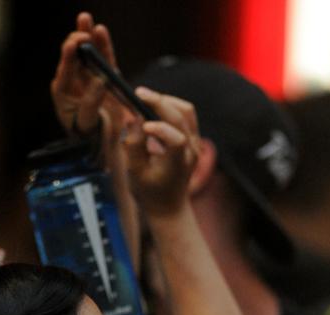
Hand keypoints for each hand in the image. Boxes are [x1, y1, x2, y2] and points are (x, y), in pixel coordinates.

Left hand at [50, 12, 118, 137]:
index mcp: (62, 91)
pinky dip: (103, 47)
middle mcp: (73, 82)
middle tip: (83, 22)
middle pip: (75, 54)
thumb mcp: (87, 124)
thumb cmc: (89, 139)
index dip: (71, 49)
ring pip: (89, 54)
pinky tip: (101, 32)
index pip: (65, 65)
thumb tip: (100, 80)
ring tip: (87, 19)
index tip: (79, 41)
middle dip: (78, 37)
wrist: (100, 149)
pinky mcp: (103, 81)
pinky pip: (104, 61)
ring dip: (89, 36)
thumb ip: (91, 102)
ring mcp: (88, 80)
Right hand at [123, 88, 200, 215]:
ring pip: (186, 110)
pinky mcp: (194, 138)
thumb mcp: (135, 174)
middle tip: (137, 93)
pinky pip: (186, 114)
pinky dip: (170, 107)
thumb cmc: (148, 192)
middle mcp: (191, 151)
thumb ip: (134, 146)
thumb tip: (133, 117)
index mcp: (178, 164)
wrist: (168, 206)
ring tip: (144, 98)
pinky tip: (153, 106)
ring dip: (166, 101)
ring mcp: (196, 144)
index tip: (142, 125)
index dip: (160, 129)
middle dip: (159, 102)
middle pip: (181, 116)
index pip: (176, 139)